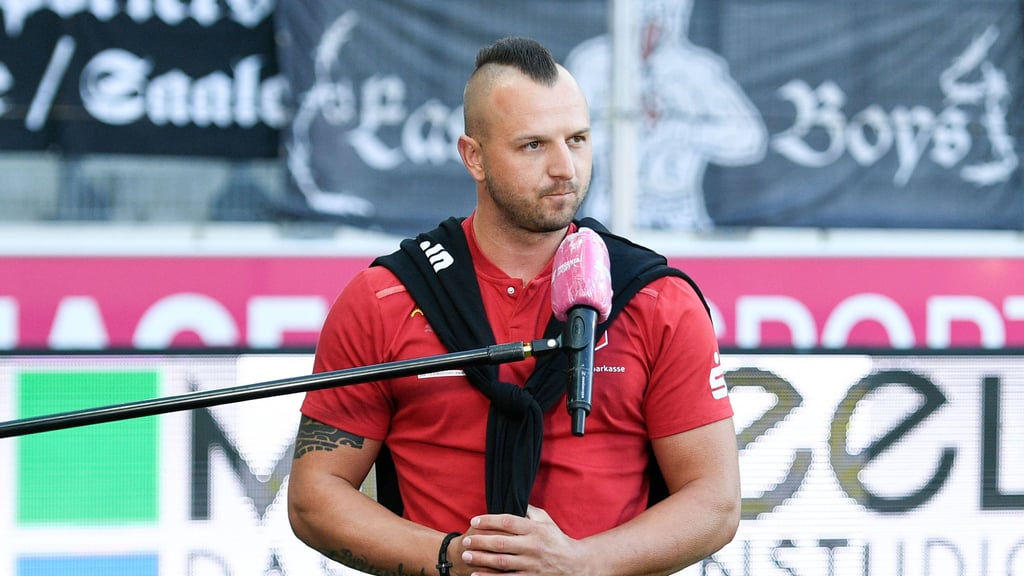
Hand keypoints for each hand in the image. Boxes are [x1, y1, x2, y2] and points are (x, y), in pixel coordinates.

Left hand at [457, 505, 589, 575]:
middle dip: (480, 541)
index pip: (508, 522)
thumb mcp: (547, 521)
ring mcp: (532, 564)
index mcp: (535, 529)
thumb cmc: (557, 540)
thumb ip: (530, 511)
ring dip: (481, 558)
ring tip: (467, 555)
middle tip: (466, 539)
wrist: (575, 564)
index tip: (474, 520)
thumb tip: (513, 500)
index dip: (489, 520)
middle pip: (501, 542)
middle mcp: (533, 546)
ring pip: (502, 562)